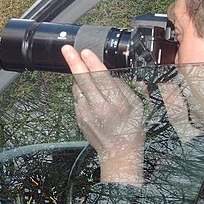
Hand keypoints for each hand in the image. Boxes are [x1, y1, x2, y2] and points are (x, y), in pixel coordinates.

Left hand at [61, 45, 144, 185]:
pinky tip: (92, 97)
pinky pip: (77, 97)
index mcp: (116, 104)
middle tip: (66, 49)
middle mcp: (99, 109)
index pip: (102, 79)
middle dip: (74, 62)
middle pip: (83, 81)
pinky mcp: (78, 118)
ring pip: (78, 87)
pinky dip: (82, 92)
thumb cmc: (131, 129)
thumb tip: (109, 74)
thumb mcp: (137, 106)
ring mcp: (86, 114)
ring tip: (91, 79)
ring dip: (80, 78)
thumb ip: (124, 88)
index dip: (93, 64)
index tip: (86, 52)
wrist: (119, 154)